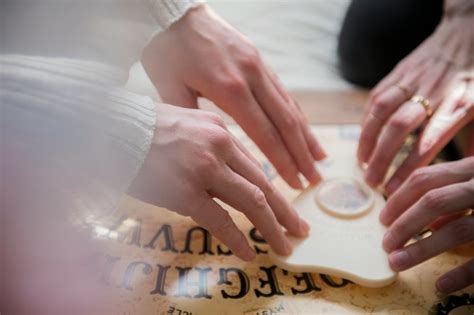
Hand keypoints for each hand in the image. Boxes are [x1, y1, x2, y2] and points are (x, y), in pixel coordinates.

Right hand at [128, 104, 309, 260]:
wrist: (111, 130)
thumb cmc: (143, 129)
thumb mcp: (186, 126)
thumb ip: (211, 147)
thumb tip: (228, 173)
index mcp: (220, 131)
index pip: (256, 166)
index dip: (275, 190)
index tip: (287, 206)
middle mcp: (219, 148)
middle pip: (263, 185)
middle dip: (285, 212)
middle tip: (300, 230)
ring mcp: (204, 170)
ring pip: (252, 202)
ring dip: (271, 227)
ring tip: (284, 246)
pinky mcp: (185, 192)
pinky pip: (220, 221)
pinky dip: (238, 239)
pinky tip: (249, 253)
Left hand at [142, 4, 324, 188]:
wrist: (176, 10)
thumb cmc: (168, 49)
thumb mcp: (170, 86)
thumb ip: (190, 120)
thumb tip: (202, 149)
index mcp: (229, 88)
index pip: (265, 134)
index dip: (283, 161)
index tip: (295, 184)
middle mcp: (252, 77)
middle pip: (285, 123)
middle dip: (302, 155)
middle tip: (315, 180)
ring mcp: (259, 66)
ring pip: (290, 106)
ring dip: (306, 135)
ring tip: (319, 159)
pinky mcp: (260, 60)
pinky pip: (284, 91)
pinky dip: (298, 114)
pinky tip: (305, 129)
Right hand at [358, 13, 473, 191]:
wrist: (466, 33)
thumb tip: (469, 174)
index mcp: (458, 104)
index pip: (428, 142)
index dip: (408, 167)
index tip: (394, 189)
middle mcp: (432, 92)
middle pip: (399, 127)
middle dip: (382, 157)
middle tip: (371, 181)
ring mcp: (412, 80)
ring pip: (381, 111)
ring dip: (367, 139)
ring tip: (361, 162)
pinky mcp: (398, 72)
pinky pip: (376, 97)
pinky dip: (366, 120)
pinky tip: (363, 138)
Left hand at [380, 157, 473, 292]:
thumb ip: (454, 193)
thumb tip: (424, 219)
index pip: (426, 178)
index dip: (398, 198)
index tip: (382, 218)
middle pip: (433, 201)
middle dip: (403, 224)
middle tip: (385, 244)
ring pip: (456, 230)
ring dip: (421, 250)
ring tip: (397, 263)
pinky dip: (462, 273)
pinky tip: (441, 285)